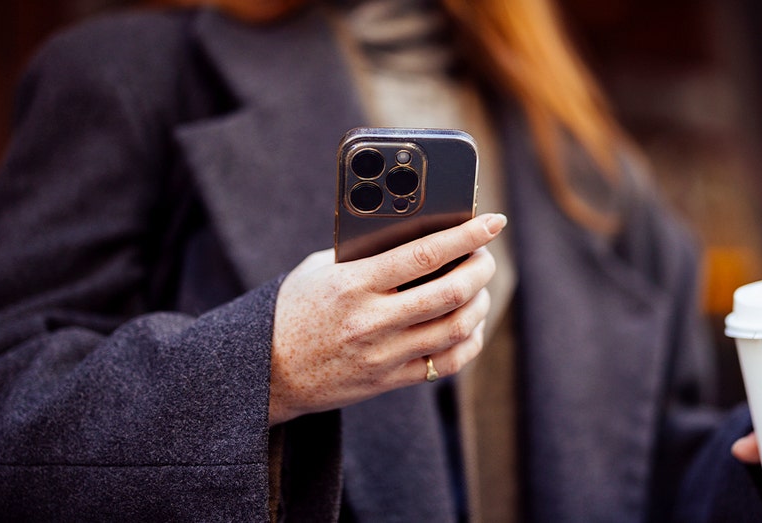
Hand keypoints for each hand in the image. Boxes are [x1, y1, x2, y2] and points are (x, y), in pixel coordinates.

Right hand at [268, 213, 506, 424]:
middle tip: (486, 255)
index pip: (423, 254)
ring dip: (479, 303)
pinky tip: (469, 324)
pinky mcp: (390, 380)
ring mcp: (384, 355)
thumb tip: (419, 233)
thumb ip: (364, 254)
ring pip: (456, 328)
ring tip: (479, 287)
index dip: (465, 235)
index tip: (492, 221)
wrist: (269, 371)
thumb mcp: (320, 270)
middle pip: (450, 292)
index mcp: (352, 285)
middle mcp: (372, 321)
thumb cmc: (296, 309)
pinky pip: (447, 363)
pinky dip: (469, 340)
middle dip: (481, 268)